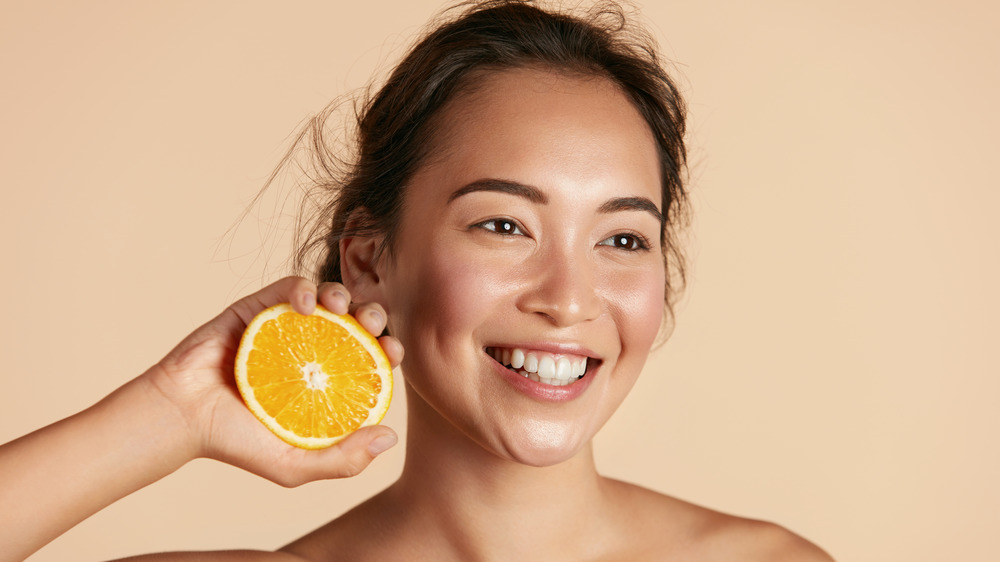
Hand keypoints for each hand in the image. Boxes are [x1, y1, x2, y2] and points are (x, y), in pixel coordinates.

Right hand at [145, 276, 402, 486]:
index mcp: (327, 382)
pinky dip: (303, 288)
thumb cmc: (237, 444)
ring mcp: (286, 327)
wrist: (182, 418)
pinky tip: (306, 303)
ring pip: (327, 298)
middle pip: (356, 323)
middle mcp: (311, 351)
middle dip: (373, 316)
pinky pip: (288, 287)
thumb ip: (342, 460)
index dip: (388, 350)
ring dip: (343, 295)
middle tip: (373, 326)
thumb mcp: (294, 465)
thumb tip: (391, 437)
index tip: (393, 353)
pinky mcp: (258, 308)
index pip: (370, 359)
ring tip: (341, 307)